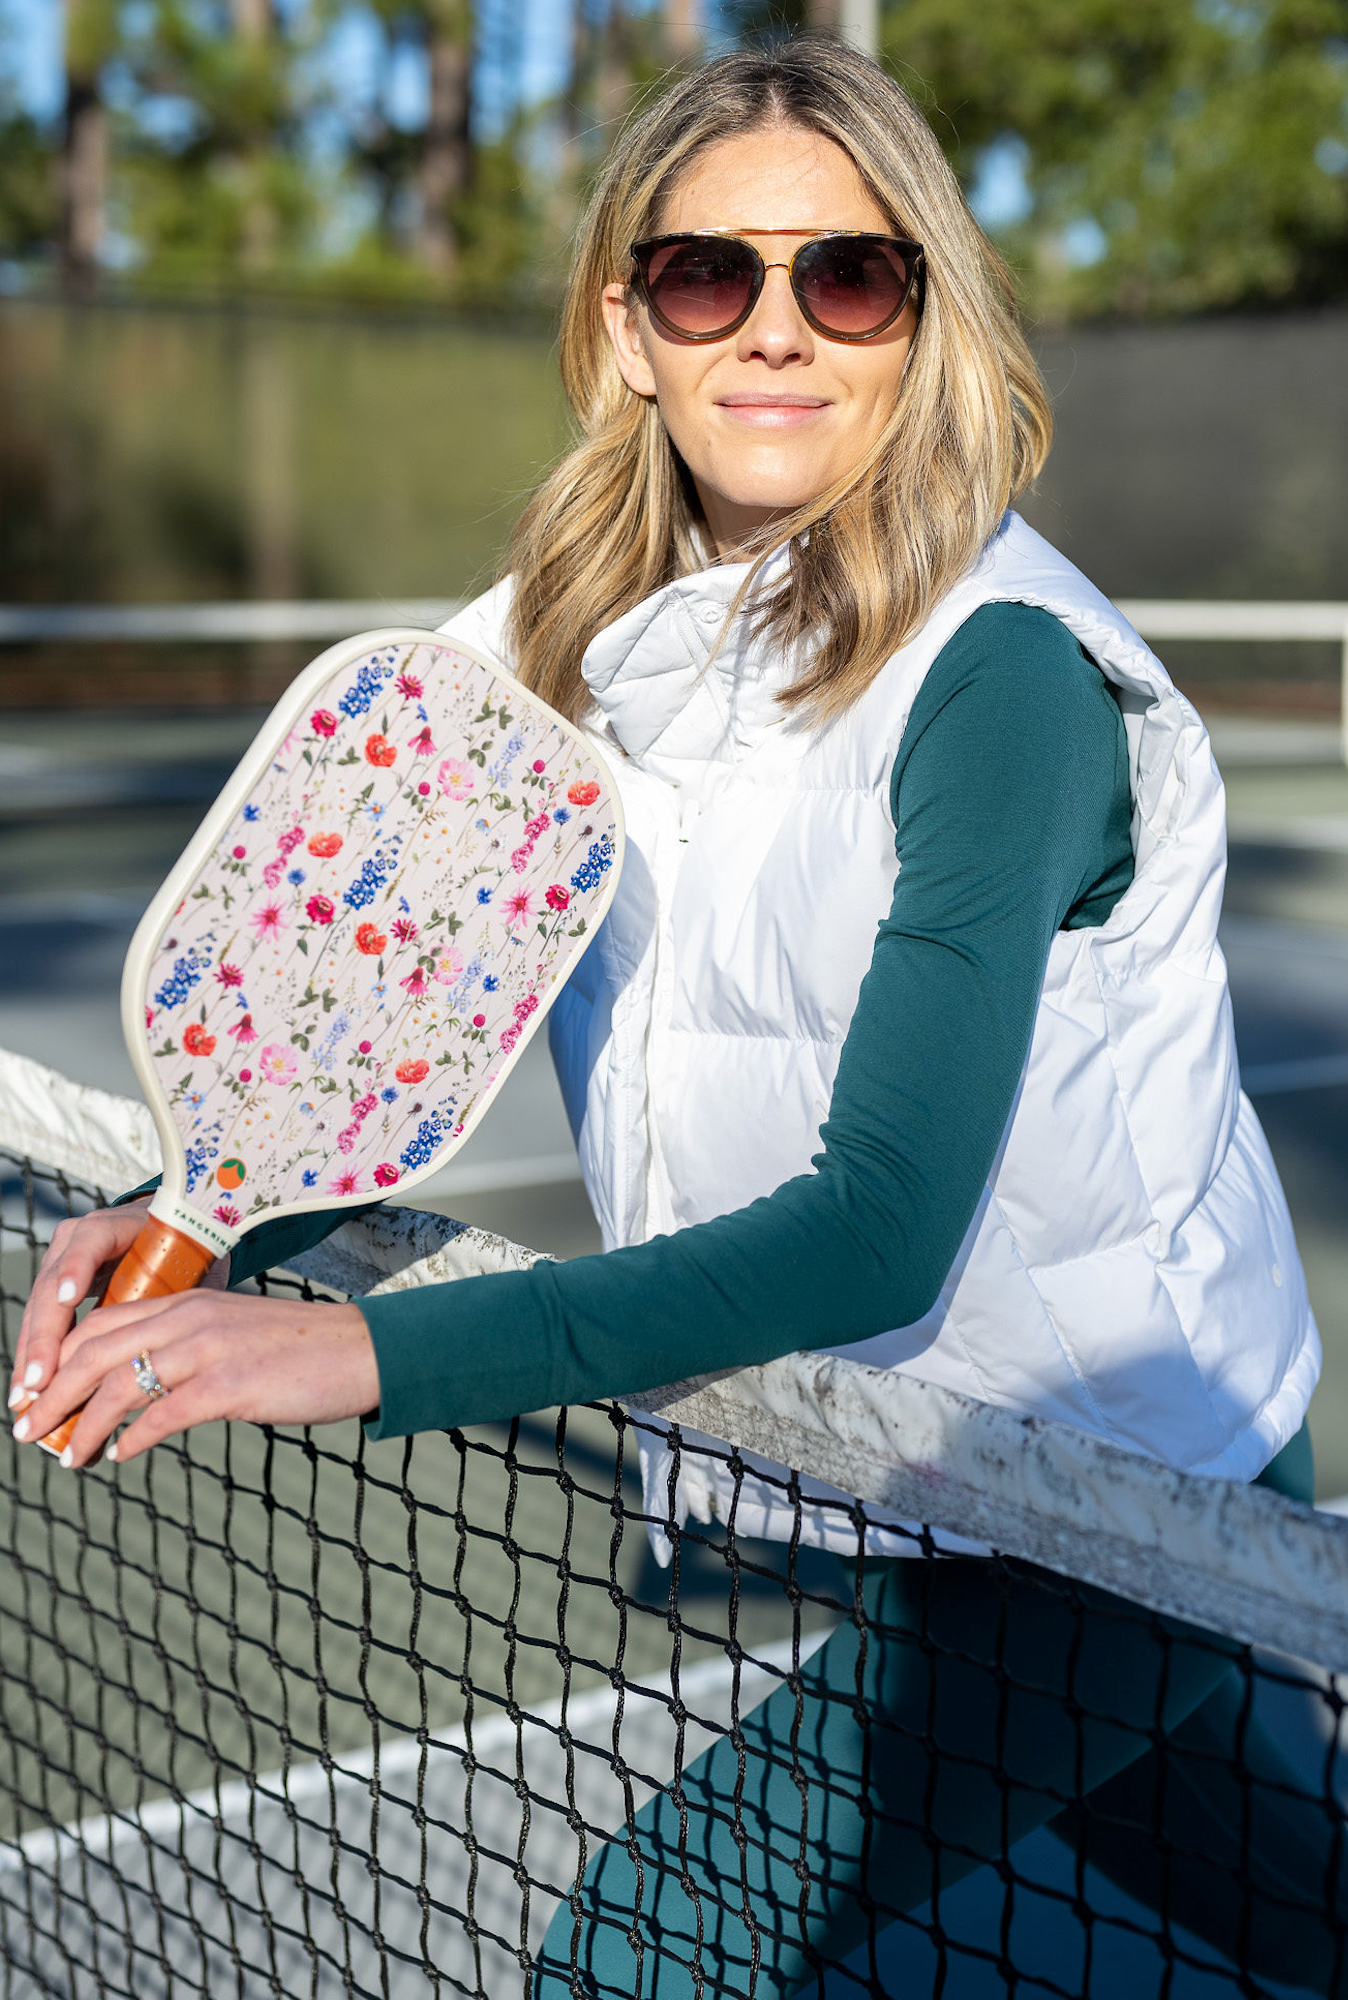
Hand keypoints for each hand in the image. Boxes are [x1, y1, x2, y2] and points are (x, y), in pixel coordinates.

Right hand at [8, 1198, 231, 1412]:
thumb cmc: (185, 1255)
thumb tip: (171, 1348)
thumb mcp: (183, 1270)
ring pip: (40, 1310)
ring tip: (26, 1398)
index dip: (78, 1267)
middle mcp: (79, 1240)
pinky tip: (29, 1391)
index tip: (69, 1298)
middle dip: (44, 1338)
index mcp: (117, 1226)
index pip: (92, 1240)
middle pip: (53, 1286)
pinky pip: (41, 1323)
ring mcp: (61, 1261)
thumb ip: (172, 1299)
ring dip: (32, 1356)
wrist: (174, 1235)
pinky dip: (37, 1357)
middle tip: (40, 1381)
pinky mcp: (56, 1286)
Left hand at [11, 1288, 377, 1468]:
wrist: (361, 1350)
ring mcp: (208, 1350)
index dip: (57, 1362)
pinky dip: (131, 1440)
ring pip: (118, 1387)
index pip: (98, 1326)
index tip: (34, 1397)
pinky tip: (119, 1457)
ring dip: (82, 1429)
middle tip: (25, 1431)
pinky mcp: (229, 1385)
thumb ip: (188, 1350)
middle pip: (94, 1354)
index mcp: (186, 1303)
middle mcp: (189, 1319)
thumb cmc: (301, 1350)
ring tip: (66, 1458)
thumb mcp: (233, 1335)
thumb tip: (143, 1394)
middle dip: (52, 1397)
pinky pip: (161, 1415)